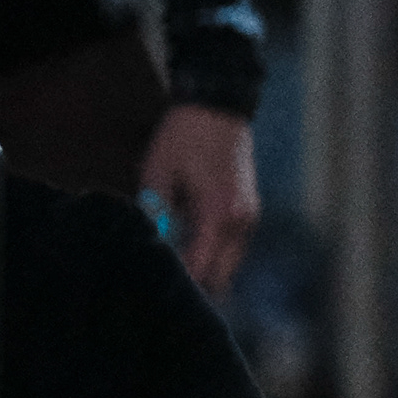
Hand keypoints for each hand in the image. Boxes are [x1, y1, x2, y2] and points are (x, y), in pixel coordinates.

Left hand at [136, 103, 258, 292]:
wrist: (218, 107)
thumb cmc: (184, 138)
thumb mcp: (158, 174)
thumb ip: (155, 214)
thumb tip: (148, 246)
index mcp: (219, 214)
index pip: (202, 268)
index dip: (181, 284)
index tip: (157, 291)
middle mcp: (241, 221)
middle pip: (222, 274)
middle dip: (196, 285)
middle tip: (163, 288)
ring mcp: (249, 216)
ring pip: (229, 264)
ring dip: (206, 269)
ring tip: (174, 271)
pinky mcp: (248, 210)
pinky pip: (232, 247)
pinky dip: (214, 254)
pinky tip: (189, 250)